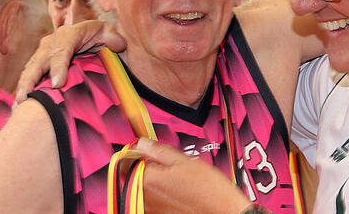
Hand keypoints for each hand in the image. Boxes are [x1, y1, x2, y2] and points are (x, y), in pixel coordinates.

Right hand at [13, 20, 125, 102]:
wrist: (96, 37)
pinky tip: (20, 105)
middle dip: (31, 80)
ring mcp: (44, 53)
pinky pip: (30, 76)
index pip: (62, 48)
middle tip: (26, 98)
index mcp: (70, 34)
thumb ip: (113, 38)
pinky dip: (25, 90)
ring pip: (31, 69)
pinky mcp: (40, 65)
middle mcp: (52, 42)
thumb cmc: (103, 37)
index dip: (58, 66)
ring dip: (23, 87)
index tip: (57, 84)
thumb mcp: (110, 33)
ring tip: (18, 105)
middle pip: (39, 61)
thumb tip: (117, 44)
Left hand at [133, 138, 251, 213]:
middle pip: (133, 175)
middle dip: (145, 166)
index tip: (146, 149)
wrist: (223, 212)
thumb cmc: (208, 189)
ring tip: (175, 176)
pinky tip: (178, 189)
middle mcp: (144, 197)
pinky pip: (152, 199)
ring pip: (143, 187)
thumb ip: (158, 150)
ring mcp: (151, 209)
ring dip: (153, 179)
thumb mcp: (185, 160)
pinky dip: (160, 192)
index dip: (136, 152)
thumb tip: (141, 142)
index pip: (126, 162)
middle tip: (165, 162)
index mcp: (147, 179)